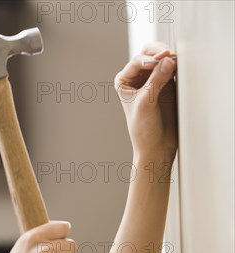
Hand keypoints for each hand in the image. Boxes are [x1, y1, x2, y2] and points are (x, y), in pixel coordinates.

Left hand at [114, 43, 177, 163]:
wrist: (156, 145)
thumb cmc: (143, 128)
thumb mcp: (146, 103)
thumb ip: (156, 81)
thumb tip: (168, 60)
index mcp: (124, 80)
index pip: (138, 61)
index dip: (150, 59)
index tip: (162, 61)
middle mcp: (137, 78)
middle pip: (149, 54)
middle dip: (159, 52)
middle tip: (171, 55)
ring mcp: (153, 79)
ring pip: (162, 59)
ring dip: (169, 57)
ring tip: (177, 60)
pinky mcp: (168, 84)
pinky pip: (174, 68)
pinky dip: (178, 65)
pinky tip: (182, 67)